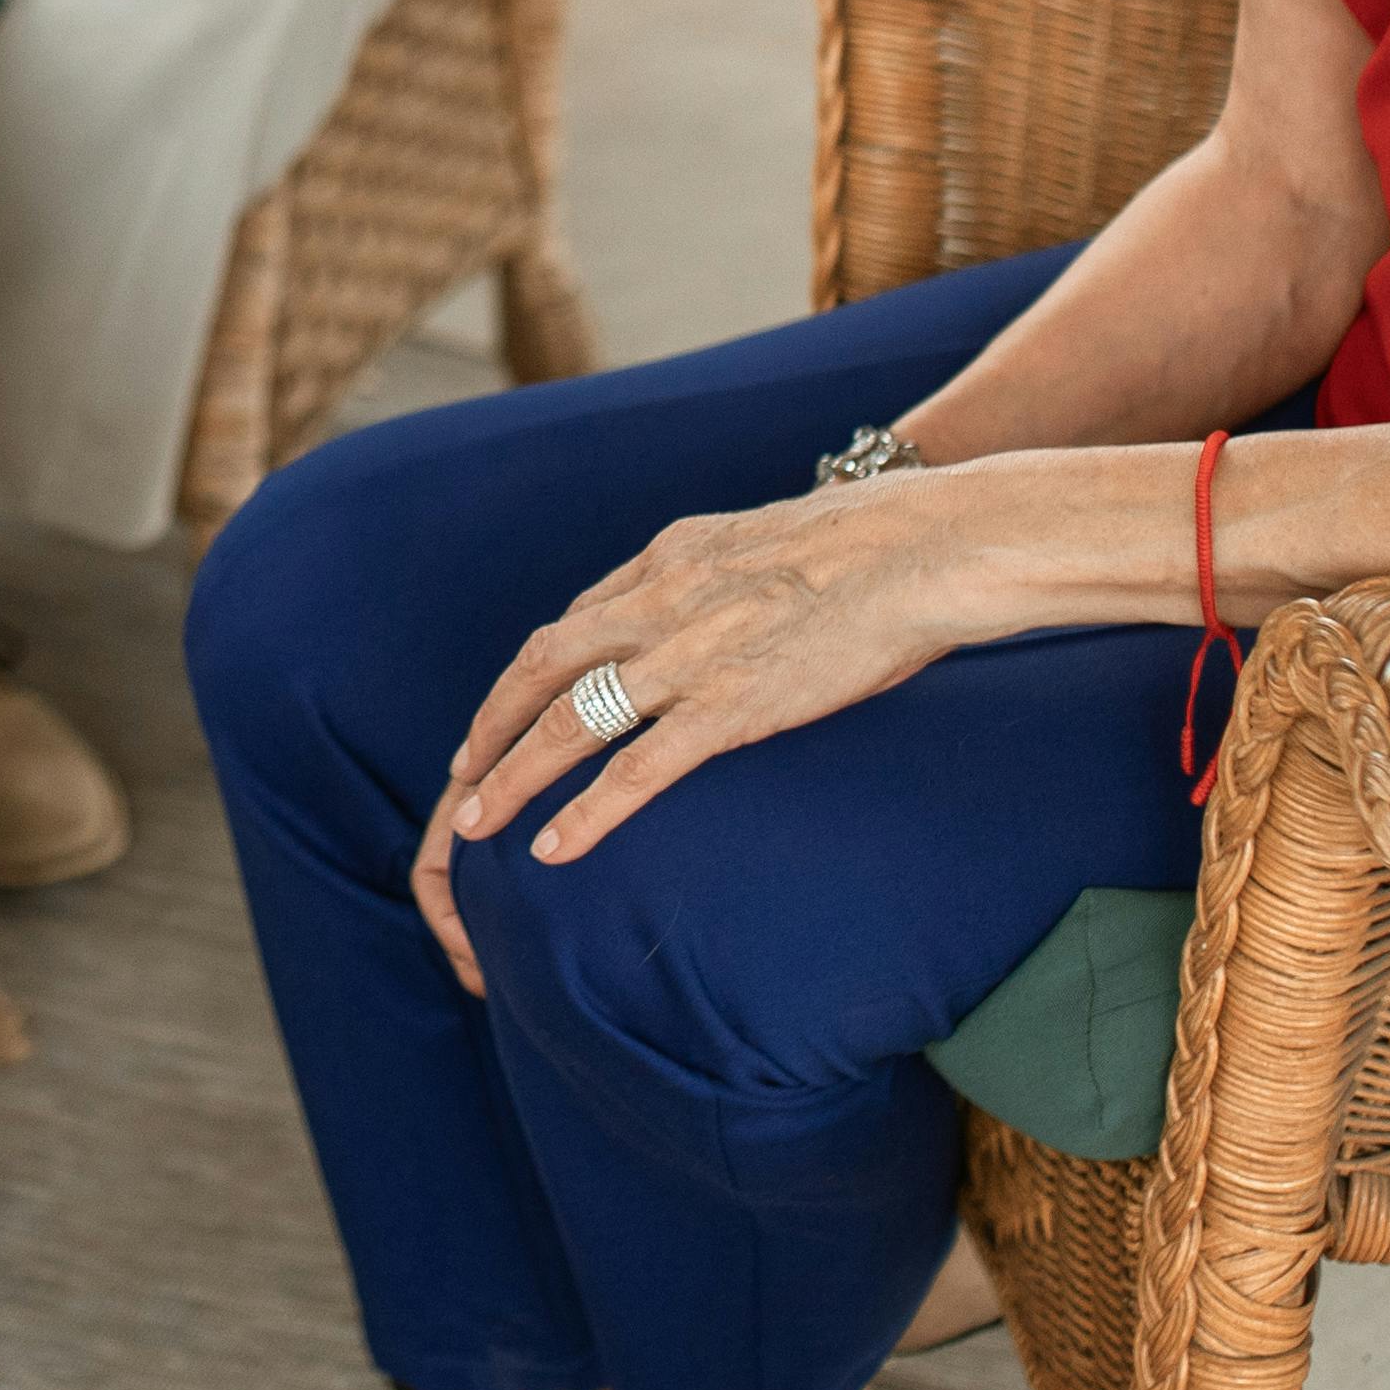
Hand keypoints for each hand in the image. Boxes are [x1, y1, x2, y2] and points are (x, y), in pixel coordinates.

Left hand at [425, 484, 987, 953]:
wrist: (925, 545)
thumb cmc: (876, 544)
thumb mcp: (772, 540)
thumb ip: (729, 575)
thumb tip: (728, 598)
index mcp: (671, 556)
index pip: (577, 618)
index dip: (533, 670)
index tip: (510, 704)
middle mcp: (660, 600)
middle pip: (543, 665)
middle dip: (493, 721)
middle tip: (463, 771)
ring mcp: (689, 655)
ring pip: (568, 721)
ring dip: (512, 774)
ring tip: (476, 825)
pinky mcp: (730, 706)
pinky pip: (636, 769)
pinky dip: (585, 812)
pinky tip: (552, 850)